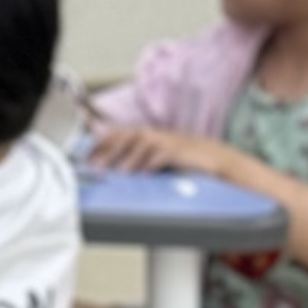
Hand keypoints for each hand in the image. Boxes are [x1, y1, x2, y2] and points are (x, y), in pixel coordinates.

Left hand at [87, 122, 224, 178]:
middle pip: (129, 135)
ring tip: (119, 172)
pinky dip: (151, 163)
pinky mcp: (182, 151)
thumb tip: (117, 171)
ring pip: (144, 142)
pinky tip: (143, 173)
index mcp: (151, 136)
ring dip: (129, 158)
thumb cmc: (187, 163)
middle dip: (110, 149)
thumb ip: (140, 161)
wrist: (218, 161)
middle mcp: (159, 135)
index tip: (88, 157)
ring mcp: (171, 141)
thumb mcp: (160, 160)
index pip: (122, 134)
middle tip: (97, 166)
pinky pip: (163, 154)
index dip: (104, 143)